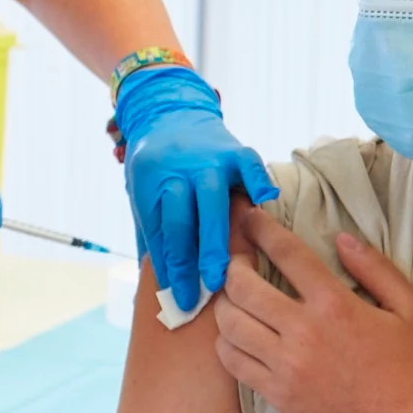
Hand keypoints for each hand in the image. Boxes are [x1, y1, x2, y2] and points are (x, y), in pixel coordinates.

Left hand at [118, 65, 276, 316]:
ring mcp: (208, 160)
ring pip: (212, 198)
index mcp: (152, 187)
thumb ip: (157, 237)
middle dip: (194, 256)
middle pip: (185, 217)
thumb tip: (166, 287)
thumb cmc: (158, 170)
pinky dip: (257, 180)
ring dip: (218, 235)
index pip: (162, 233)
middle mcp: (179, 173)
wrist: (168, 113)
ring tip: (228, 268)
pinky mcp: (234, 150)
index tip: (180, 299)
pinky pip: (248, 165)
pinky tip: (266, 201)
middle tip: (206, 289)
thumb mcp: (145, 200)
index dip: (171, 268)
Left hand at [208, 208, 412, 412]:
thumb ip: (376, 269)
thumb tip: (342, 239)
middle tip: (235, 261)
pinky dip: (226, 344)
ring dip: (224, 305)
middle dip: (232, 265)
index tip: (250, 219)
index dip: (261, 229)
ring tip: (231, 297)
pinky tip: (234, 336)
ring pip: (229, 325)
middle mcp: (304, 332)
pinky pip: (233, 363)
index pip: (286, 253)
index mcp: (336, 304)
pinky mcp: (277, 396)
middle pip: (242, 287)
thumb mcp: (412, 310)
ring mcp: (286, 366)